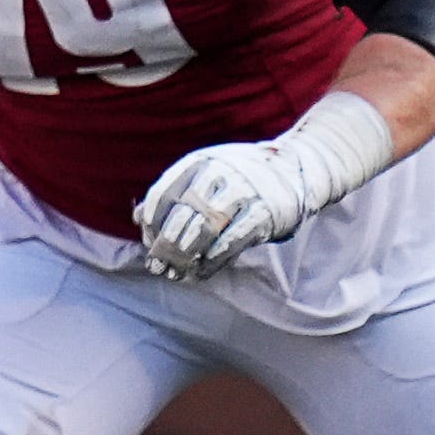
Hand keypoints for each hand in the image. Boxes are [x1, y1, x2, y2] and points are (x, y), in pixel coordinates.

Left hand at [134, 141, 308, 282]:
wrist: (297, 167)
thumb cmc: (241, 176)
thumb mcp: (207, 174)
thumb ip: (175, 192)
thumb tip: (138, 218)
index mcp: (201, 161)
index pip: (164, 193)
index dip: (152, 222)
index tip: (148, 242)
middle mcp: (220, 173)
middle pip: (182, 214)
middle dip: (165, 244)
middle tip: (157, 266)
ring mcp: (243, 192)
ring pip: (205, 228)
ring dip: (186, 256)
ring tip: (176, 273)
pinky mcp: (264, 213)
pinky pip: (232, 241)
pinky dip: (212, 261)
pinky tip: (201, 272)